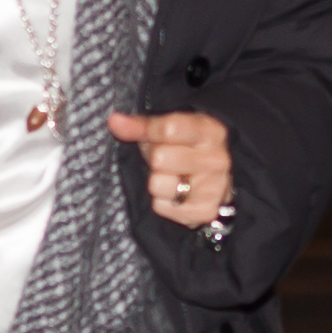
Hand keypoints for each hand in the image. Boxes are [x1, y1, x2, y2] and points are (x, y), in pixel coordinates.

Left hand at [107, 109, 234, 231]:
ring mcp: (214, 187)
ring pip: (157, 184)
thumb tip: (114, 120)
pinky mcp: (205, 211)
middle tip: (165, 160)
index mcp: (210, 131)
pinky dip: (162, 202)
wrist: (214, 180)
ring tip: (169, 177)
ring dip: (157, 182)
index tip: (150, 135)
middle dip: (154, 159)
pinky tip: (175, 194)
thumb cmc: (184, 149)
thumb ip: (140, 125)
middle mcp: (217, 159)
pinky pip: (161, 206)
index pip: (170, 129)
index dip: (150, 132)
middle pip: (160, 158)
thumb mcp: (166, 129)